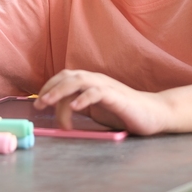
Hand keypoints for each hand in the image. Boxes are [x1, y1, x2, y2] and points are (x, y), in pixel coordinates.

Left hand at [35, 70, 167, 135]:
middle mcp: (96, 80)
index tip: (38, 103)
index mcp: (90, 81)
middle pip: (68, 77)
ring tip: (49, 104)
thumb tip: (58, 113)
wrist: (152, 113)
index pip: (64, 77)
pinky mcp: (116, 96)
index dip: (49, 87)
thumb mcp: (96, 110)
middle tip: (39, 105)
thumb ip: (80, 107)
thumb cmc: (123, 112)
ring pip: (79, 81)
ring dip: (60, 92)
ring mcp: (106, 86)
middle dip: (50, 89)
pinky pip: (97, 92)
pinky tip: (75, 107)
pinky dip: (84, 98)